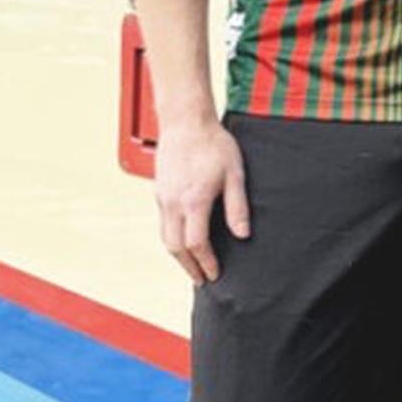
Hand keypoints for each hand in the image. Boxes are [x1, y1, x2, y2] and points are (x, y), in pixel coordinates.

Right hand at [153, 118, 249, 284]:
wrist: (185, 121)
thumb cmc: (214, 144)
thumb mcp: (235, 174)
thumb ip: (238, 206)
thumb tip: (243, 235)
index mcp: (194, 201)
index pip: (197, 244)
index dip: (206, 263)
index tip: (215, 274)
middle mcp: (173, 203)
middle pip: (176, 247)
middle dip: (189, 267)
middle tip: (202, 280)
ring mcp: (163, 197)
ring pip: (166, 237)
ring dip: (179, 256)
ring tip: (192, 267)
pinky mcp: (159, 191)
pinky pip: (163, 223)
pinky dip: (172, 239)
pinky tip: (183, 241)